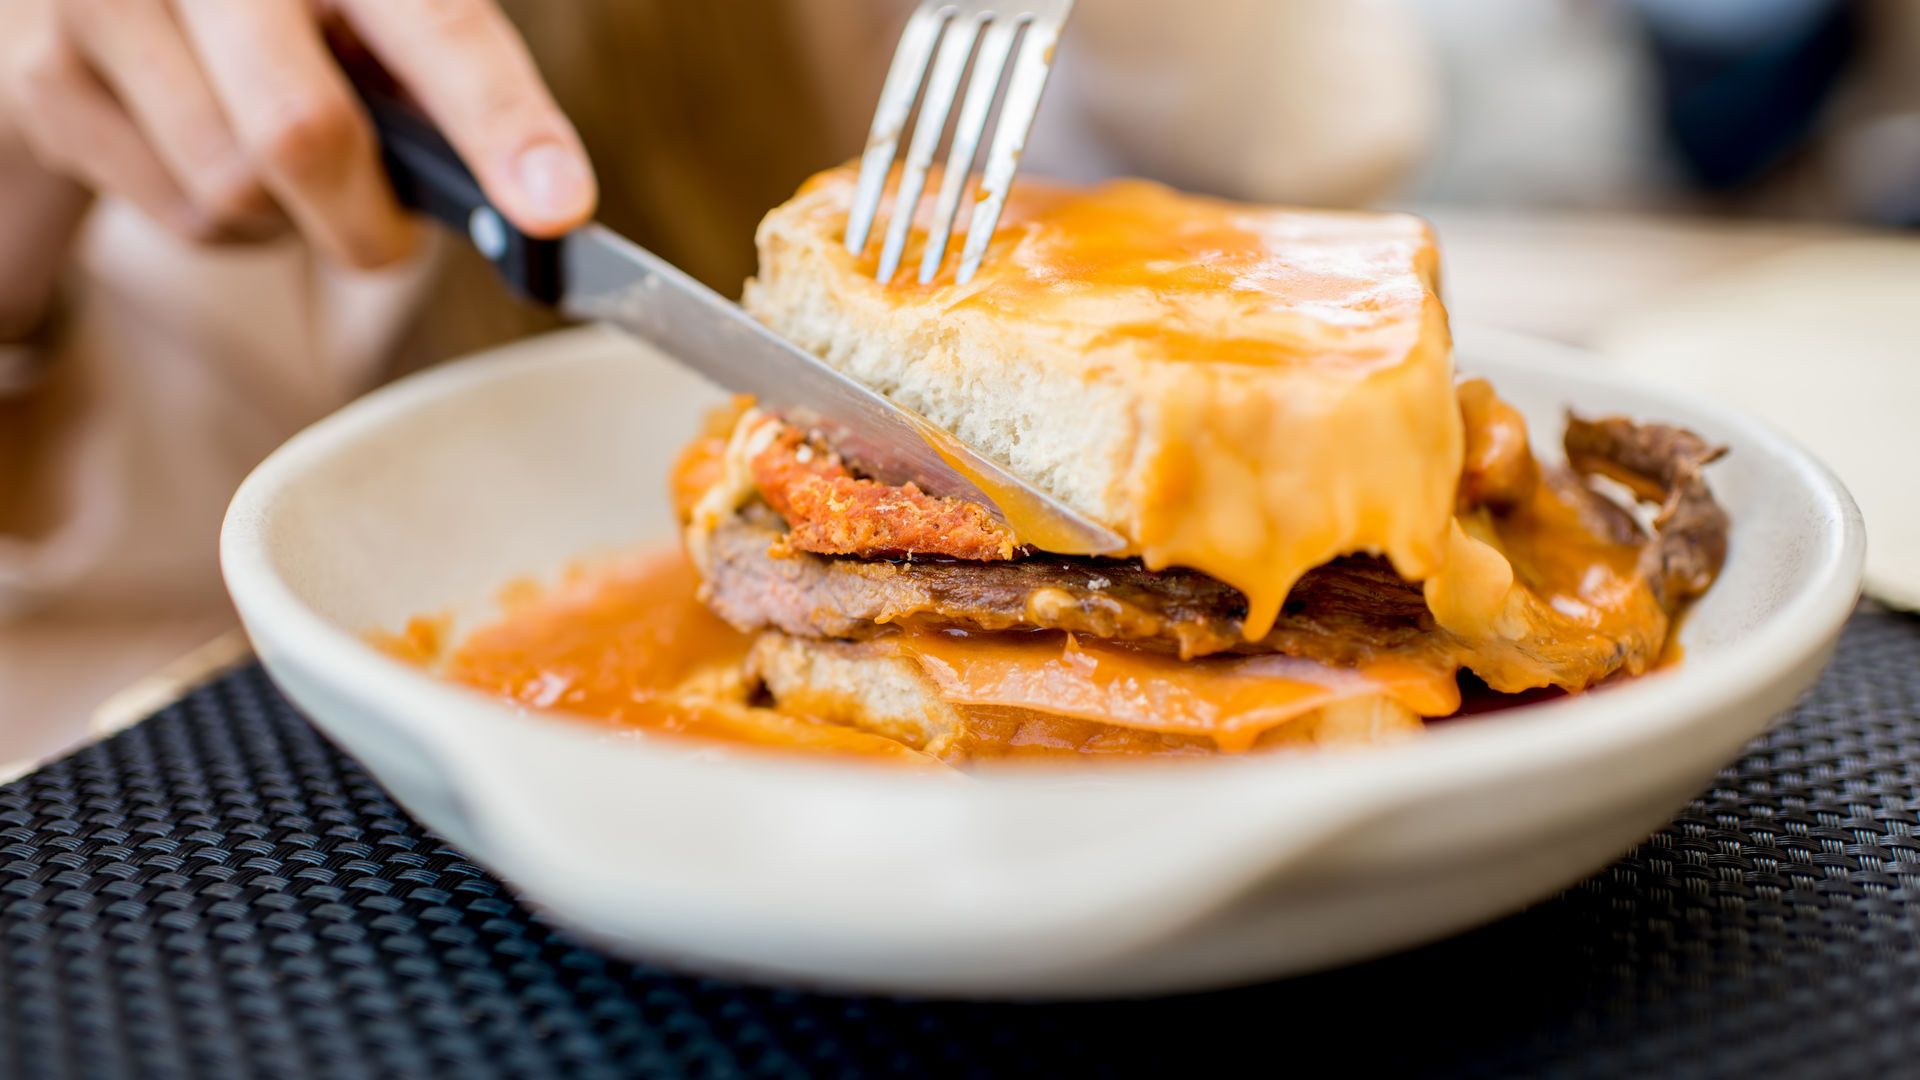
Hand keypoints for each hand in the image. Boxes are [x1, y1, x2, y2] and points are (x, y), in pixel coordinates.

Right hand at [0, 0, 596, 268]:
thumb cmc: (294, 6)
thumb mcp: (377, 6)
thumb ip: (443, 75)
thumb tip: (530, 192)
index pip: (436, 26)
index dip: (500, 121)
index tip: (556, 204)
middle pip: (303, 135)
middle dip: (365, 221)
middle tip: (390, 233)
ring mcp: (107, 0)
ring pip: (234, 193)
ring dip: (287, 218)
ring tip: (274, 150)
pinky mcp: (48, 73)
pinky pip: (178, 216)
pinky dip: (226, 223)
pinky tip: (209, 147)